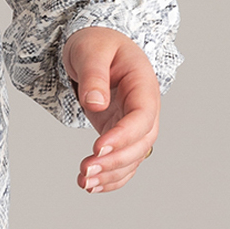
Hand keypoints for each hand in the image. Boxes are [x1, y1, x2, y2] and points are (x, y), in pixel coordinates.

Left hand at [62, 27, 159, 194]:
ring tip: (84, 182)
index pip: (142, 116)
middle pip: (141, 142)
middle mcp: (144, 107)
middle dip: (115, 161)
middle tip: (85, 170)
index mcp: (143, 84)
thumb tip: (95, 103)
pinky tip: (91, 186)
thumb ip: (93, 74)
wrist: (96, 44)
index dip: (124, 135)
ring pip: (133, 157)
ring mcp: (133, 123)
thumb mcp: (91, 50)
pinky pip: (123, 160)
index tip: (98, 147)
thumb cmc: (96, 42)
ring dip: (111, 174)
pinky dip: (111, 176)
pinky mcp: (120, 133)